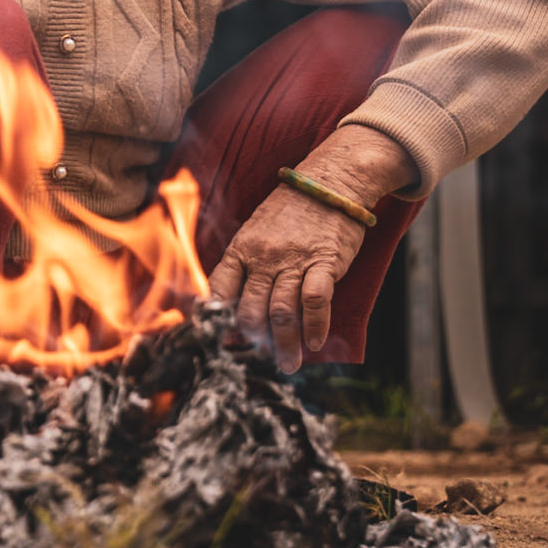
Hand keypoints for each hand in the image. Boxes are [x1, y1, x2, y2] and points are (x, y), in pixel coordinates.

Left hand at [206, 125, 416, 371]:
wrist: (330, 182)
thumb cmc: (292, 210)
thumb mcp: (257, 230)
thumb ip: (246, 264)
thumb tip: (236, 304)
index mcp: (241, 248)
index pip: (219, 289)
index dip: (217, 319)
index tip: (220, 342)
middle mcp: (263, 256)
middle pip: (250, 308)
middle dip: (254, 341)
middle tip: (261, 359)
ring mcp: (293, 259)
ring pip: (282, 312)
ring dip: (285, 344)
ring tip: (288, 364)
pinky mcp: (323, 261)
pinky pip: (315, 301)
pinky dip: (315, 326)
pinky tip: (316, 342)